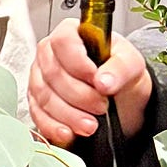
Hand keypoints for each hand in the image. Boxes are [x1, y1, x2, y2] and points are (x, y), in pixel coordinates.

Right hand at [28, 18, 151, 145]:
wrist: (117, 94)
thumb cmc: (118, 71)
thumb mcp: (130, 64)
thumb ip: (120, 68)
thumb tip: (104, 81)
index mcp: (71, 33)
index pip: (63, 42)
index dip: (79, 63)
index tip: (97, 81)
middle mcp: (49, 52)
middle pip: (53, 73)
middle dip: (79, 95)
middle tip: (101, 106)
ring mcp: (39, 76)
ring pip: (44, 96)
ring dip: (68, 115)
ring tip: (90, 125)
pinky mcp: (36, 100)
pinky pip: (38, 115)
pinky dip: (53, 127)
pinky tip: (69, 133)